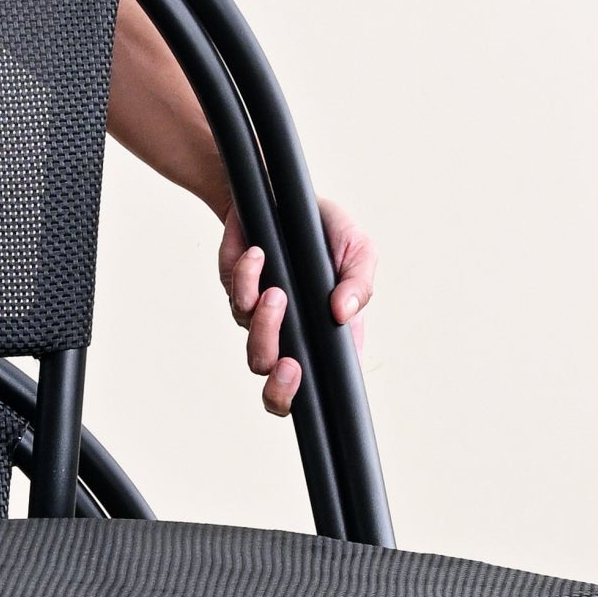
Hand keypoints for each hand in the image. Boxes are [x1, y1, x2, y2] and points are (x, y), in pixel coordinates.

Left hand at [218, 195, 372, 414]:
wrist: (280, 196)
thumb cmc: (325, 229)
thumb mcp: (356, 248)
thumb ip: (359, 283)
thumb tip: (344, 312)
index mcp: (329, 338)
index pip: (321, 389)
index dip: (312, 400)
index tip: (311, 381)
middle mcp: (296, 338)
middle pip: (280, 394)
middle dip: (281, 390)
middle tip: (291, 365)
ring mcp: (264, 323)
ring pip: (256, 353)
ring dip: (266, 325)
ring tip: (278, 293)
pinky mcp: (238, 298)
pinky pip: (238, 303)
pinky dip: (247, 279)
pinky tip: (258, 254)